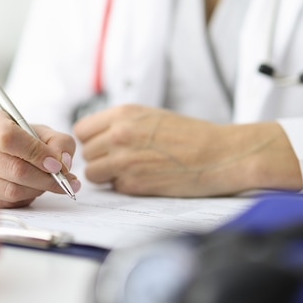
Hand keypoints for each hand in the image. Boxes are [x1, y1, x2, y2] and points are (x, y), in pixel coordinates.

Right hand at [0, 109, 80, 207]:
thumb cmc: (21, 140)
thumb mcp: (42, 133)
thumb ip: (59, 142)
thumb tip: (62, 163)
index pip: (8, 137)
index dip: (36, 153)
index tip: (57, 164)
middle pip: (11, 167)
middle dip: (44, 178)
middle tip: (65, 181)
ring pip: (9, 189)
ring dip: (37, 190)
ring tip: (49, 184)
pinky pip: (6, 202)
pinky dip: (26, 198)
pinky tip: (32, 189)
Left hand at [73, 104, 302, 196]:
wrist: (220, 154)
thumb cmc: (190, 135)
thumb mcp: (150, 116)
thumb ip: (121, 124)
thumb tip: (95, 139)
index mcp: (123, 114)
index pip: (82, 130)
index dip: (91, 140)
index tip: (103, 146)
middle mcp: (119, 134)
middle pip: (86, 153)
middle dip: (100, 158)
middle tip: (122, 161)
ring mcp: (124, 160)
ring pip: (92, 173)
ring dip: (107, 175)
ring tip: (131, 171)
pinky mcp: (134, 184)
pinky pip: (113, 188)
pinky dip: (124, 187)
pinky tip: (145, 179)